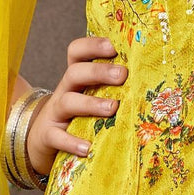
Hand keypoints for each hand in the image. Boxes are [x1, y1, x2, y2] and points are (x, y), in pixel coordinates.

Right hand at [26, 36, 127, 176]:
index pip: (77, 52)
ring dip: (90, 104)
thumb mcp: (90, 94)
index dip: (92, 46)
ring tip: (112, 108)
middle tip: (122, 75)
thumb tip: (150, 80)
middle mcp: (65, 90)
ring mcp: (55, 113)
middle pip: (75, 72)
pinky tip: (87, 148)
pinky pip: (57, 137)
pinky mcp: (48, 135)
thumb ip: (111, 86)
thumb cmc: (78, 114)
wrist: (43, 139)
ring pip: (68, 102)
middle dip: (98, 72)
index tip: (113, 47)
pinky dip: (71, 142)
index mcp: (76, 77)